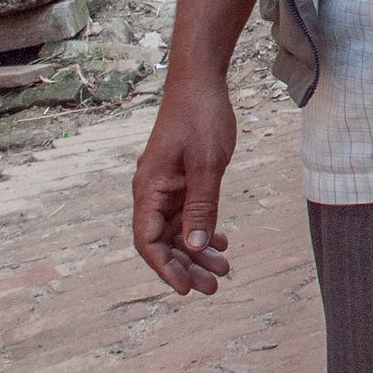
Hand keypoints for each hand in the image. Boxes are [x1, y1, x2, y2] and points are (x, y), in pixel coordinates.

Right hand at [132, 76, 238, 295]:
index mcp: (149, 190)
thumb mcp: (207, 165)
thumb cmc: (201, 118)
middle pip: (164, 241)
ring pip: (178, 230)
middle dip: (186, 266)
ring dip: (198, 250)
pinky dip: (203, 229)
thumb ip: (201, 206)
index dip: (166, 268)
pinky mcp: (181, 179)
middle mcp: (152, 192)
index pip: (149, 241)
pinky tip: (221, 240)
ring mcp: (167, 186)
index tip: (187, 289)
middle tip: (214, 286)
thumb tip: (194, 247)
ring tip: (224, 269)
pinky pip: (188, 214)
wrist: (201, 83)